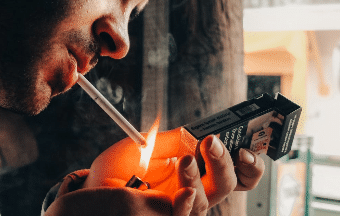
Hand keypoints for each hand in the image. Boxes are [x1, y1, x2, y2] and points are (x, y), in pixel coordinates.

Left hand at [81, 128, 264, 214]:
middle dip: (226, 164)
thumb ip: (170, 139)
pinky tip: (185, 191)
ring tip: (185, 161)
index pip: (233, 172)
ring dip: (197, 177)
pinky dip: (187, 204)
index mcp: (193, 173)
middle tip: (212, 144)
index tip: (244, 145)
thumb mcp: (143, 146)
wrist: (91, 190)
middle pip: (228, 185)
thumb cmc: (115, 170)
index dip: (248, 162)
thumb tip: (197, 131)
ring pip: (206, 201)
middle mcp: (192, 193)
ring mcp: (179, 208)